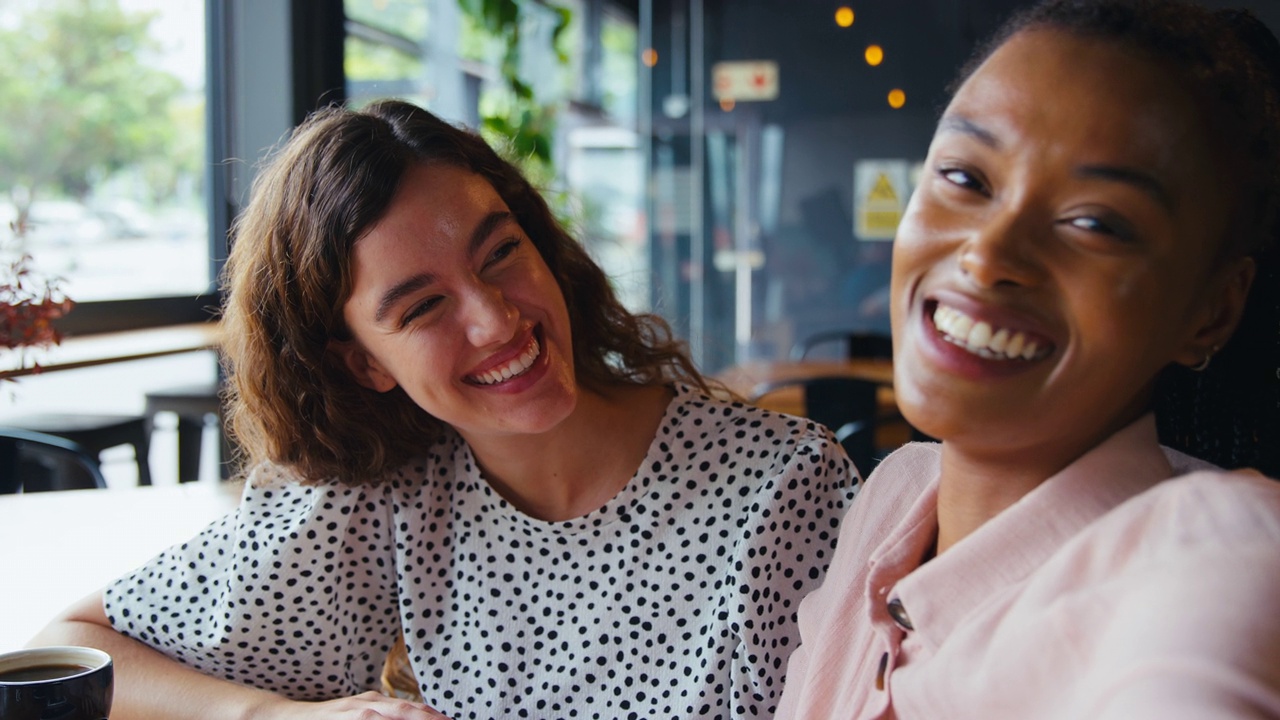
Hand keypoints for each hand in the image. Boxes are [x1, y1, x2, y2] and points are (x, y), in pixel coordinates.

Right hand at [260, 690, 452, 719]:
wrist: (289, 717)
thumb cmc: (330, 719)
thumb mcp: (360, 712)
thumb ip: (384, 714)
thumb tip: (414, 714)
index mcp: (376, 702)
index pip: (413, 708)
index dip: (433, 716)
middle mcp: (368, 705)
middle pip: (407, 711)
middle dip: (429, 718)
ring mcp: (354, 714)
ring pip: (387, 717)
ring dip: (411, 719)